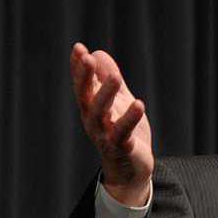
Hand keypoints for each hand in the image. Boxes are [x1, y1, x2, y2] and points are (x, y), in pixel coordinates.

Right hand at [70, 43, 152, 205]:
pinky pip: (123, 133)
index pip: (83, 85)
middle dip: (86, 78)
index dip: (79, 68)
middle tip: (88, 58)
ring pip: (101, 114)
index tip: (78, 48)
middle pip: (86, 97)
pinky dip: (130, 119)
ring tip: (116, 76)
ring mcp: (105, 135)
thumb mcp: (117, 102)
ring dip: (107, 95)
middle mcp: (93, 121)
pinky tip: (138, 104)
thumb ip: (109, 80)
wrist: (131, 169)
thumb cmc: (123, 133)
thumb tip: (98, 54)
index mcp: (92, 108)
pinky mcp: (121, 148)